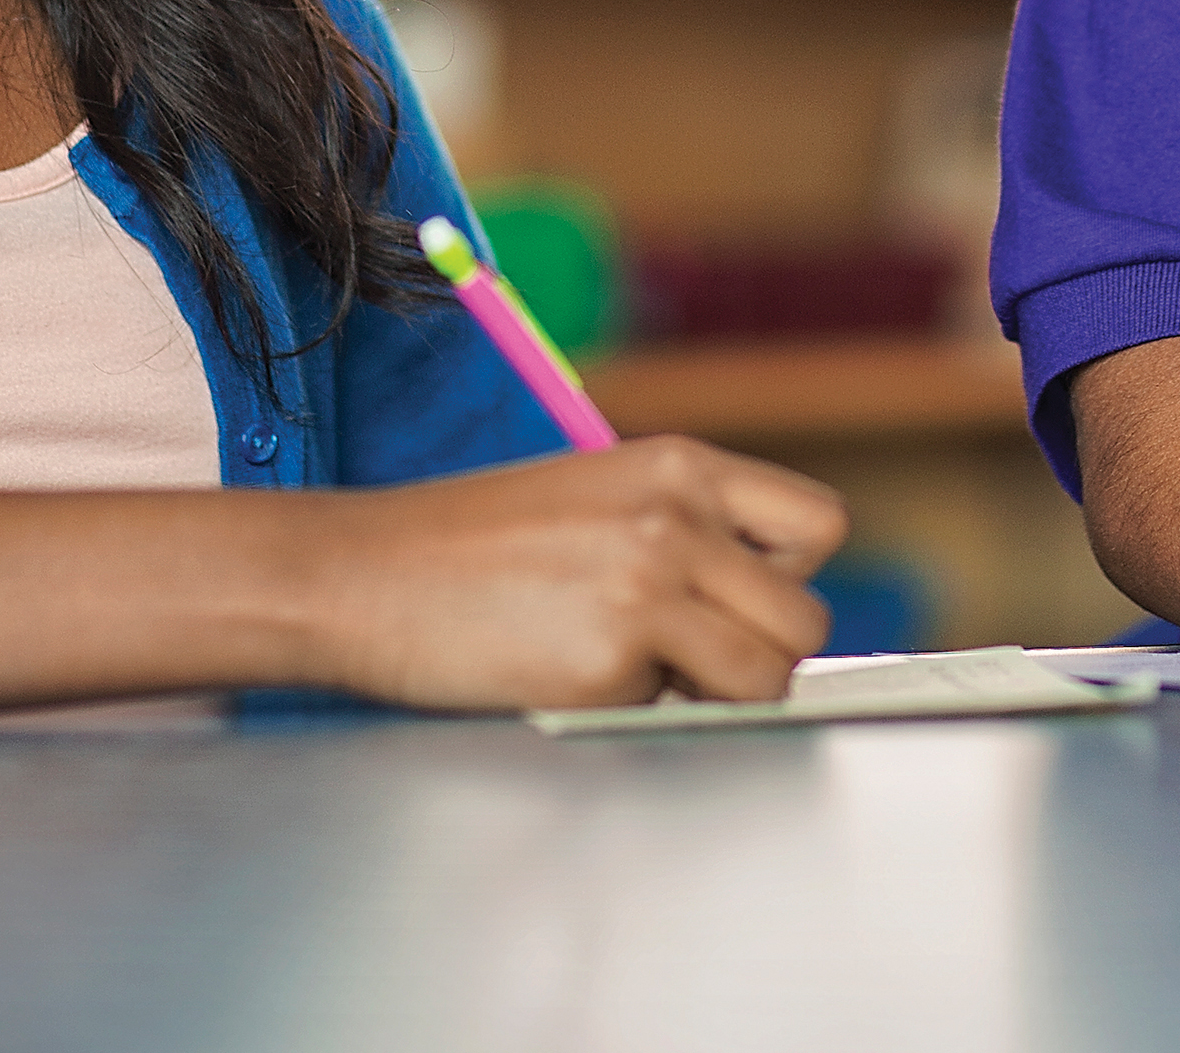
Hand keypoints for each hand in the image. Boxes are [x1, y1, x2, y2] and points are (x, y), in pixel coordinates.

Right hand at [294, 437, 847, 708]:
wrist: (360, 574)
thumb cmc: (467, 546)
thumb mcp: (596, 497)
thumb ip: (683, 531)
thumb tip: (759, 608)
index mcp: (677, 465)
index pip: (818, 527)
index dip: (787, 579)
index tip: (739, 603)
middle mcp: (676, 516)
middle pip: (806, 619)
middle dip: (756, 655)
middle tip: (684, 659)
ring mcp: (648, 586)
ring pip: (767, 677)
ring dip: (715, 695)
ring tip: (631, 669)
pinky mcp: (612, 659)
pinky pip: (678, 714)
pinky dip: (635, 712)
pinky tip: (568, 677)